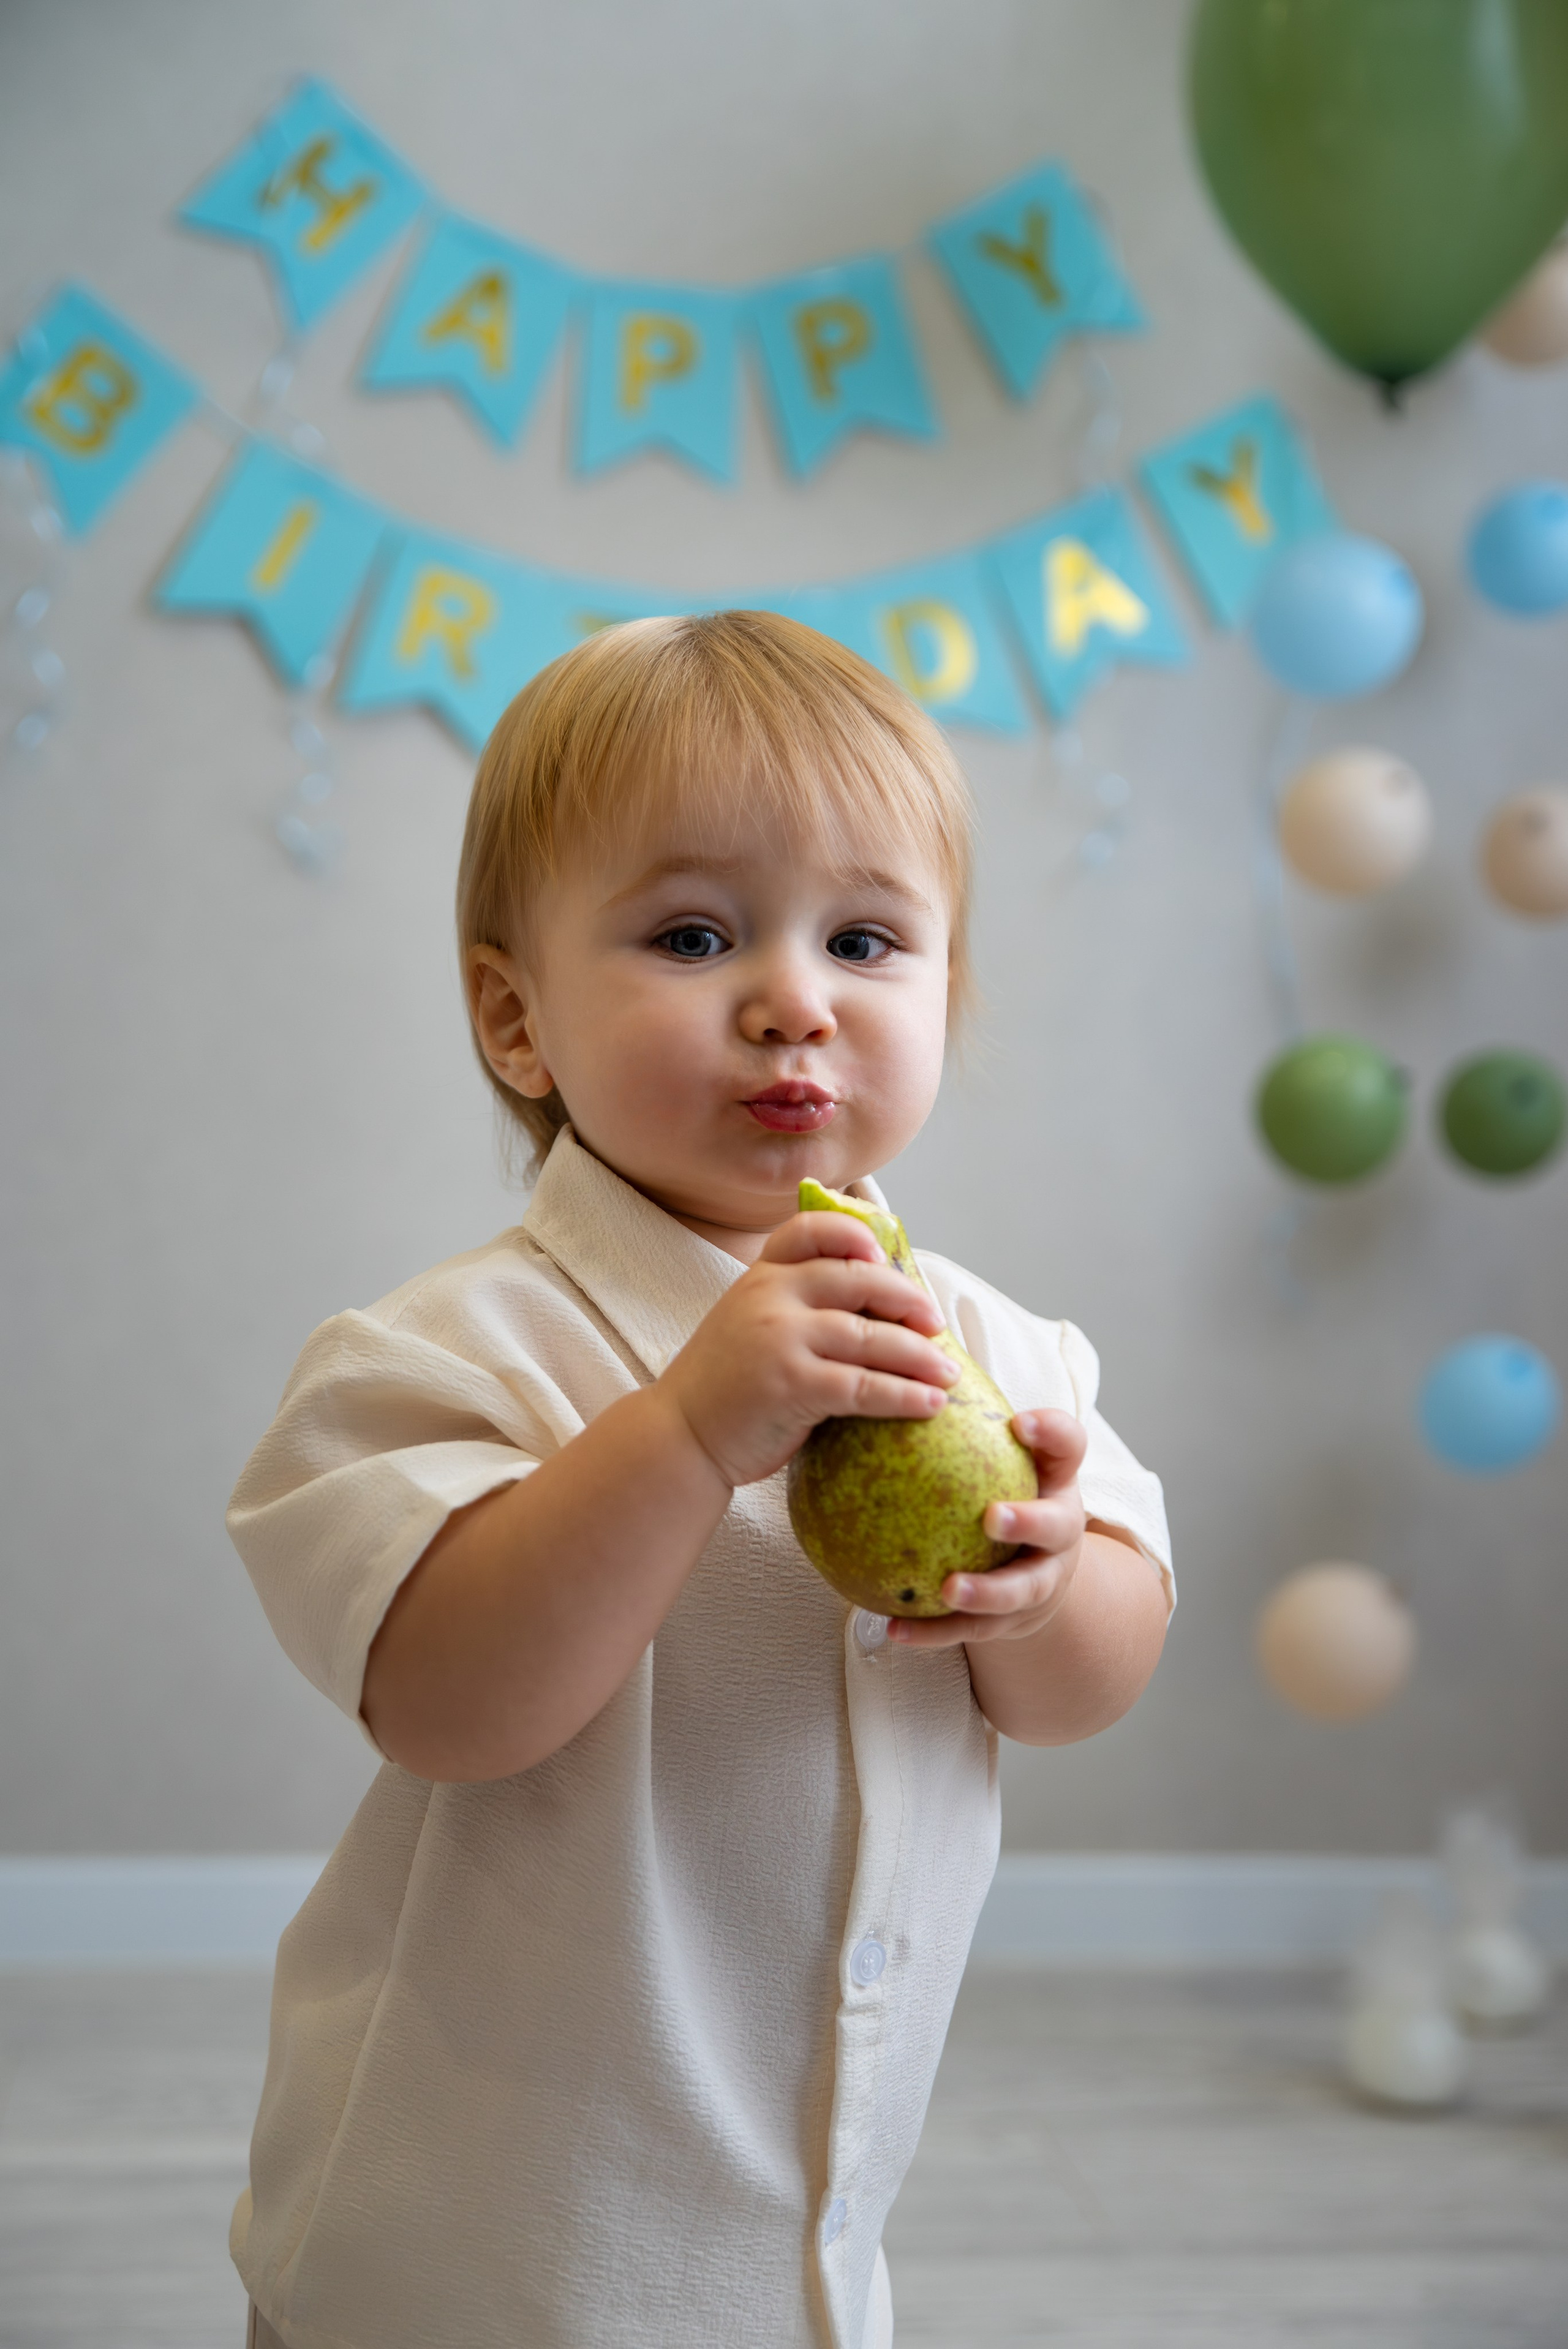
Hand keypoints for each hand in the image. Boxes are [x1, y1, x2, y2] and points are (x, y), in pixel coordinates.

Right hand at [660, 1211, 958, 1489]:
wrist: (681, 1436)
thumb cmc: (726, 1385)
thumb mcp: (749, 1323)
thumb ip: (795, 1304)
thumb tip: (876, 1307)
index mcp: (761, 1275)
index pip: (810, 1229)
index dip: (853, 1234)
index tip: (882, 1255)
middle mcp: (771, 1297)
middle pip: (858, 1280)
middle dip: (908, 1301)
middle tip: (937, 1325)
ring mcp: (780, 1339)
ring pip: (871, 1337)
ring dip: (921, 1356)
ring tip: (949, 1373)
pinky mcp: (792, 1386)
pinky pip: (865, 1386)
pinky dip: (906, 1396)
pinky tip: (931, 1404)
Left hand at [886, 1408, 1087, 1649]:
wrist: (1034, 1571)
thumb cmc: (1005, 1494)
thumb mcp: (1000, 1458)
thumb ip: (969, 1419)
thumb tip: (917, 1352)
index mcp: (1056, 1482)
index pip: (1068, 1446)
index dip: (1052, 1433)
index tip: (1019, 1422)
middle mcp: (1058, 1533)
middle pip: (1057, 1528)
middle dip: (1027, 1522)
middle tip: (991, 1517)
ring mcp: (1039, 1582)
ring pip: (1019, 1593)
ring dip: (985, 1593)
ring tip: (947, 1589)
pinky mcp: (1009, 1622)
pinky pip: (969, 1630)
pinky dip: (933, 1631)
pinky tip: (893, 1628)